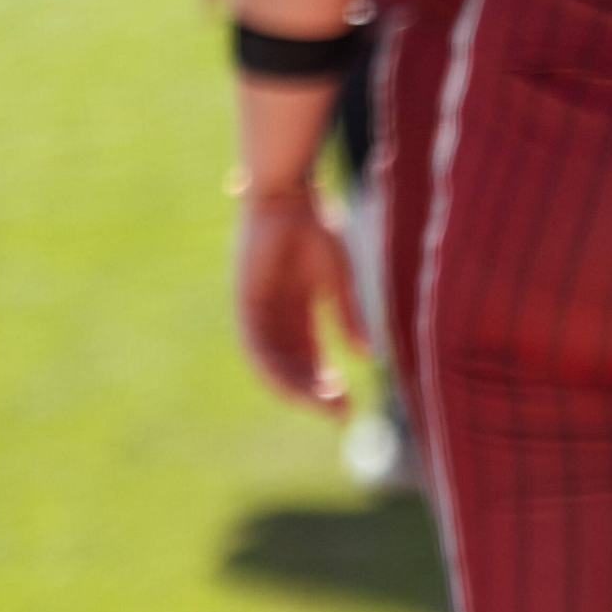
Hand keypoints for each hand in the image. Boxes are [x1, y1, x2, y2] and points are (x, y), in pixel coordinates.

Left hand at [232, 185, 358, 413]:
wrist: (287, 197)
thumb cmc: (316, 228)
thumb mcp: (338, 280)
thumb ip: (348, 316)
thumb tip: (366, 355)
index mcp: (299, 312)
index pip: (310, 359)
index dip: (327, 384)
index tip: (348, 406)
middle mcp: (276, 318)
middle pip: (292, 368)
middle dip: (315, 393)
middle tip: (340, 414)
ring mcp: (258, 312)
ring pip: (273, 364)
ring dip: (296, 387)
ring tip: (321, 404)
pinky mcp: (245, 304)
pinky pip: (255, 346)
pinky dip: (272, 367)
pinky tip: (292, 384)